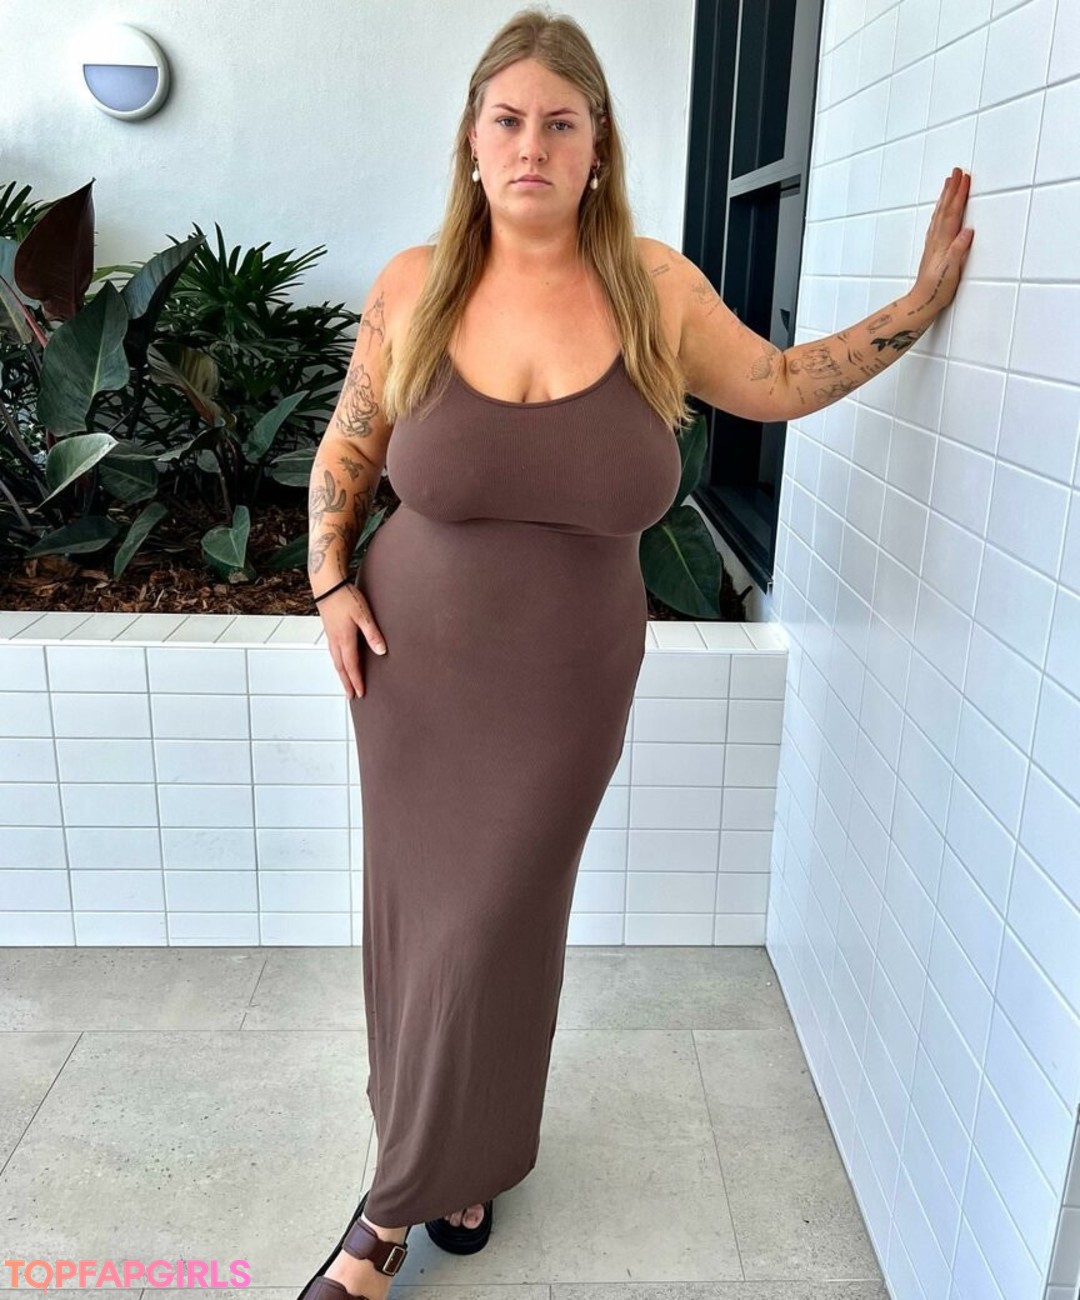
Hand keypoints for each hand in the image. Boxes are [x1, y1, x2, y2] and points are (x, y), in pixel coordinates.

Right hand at [316, 581, 386, 698]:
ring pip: (336, 661)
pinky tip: (340, 662)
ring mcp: (331, 636)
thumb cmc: (345, 597)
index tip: (360, 693)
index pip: (351, 666)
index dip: (356, 681)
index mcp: (345, 640)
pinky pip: (333, 653)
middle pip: (341, 668)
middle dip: (347, 683)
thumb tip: (381, 651)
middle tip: (351, 696)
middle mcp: (336, 641)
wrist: (326, 585)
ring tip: (346, 683)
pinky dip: (338, 663)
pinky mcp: (330, 630)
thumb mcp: (363, 614)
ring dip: (342, 674)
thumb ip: (372, 633)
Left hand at [911, 166, 973, 312]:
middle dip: (951, 189)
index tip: (965, 177)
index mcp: (943, 242)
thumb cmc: (937, 289)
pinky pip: (937, 224)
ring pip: (940, 214)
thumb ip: (958, 250)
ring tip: (948, 184)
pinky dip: (940, 212)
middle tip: (956, 172)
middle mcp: (936, 240)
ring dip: (945, 198)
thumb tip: (967, 231)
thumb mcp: (952, 271)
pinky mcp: (933, 250)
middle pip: (945, 209)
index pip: (953, 213)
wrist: (922, 302)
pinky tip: (941, 211)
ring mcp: (933, 244)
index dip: (959, 195)